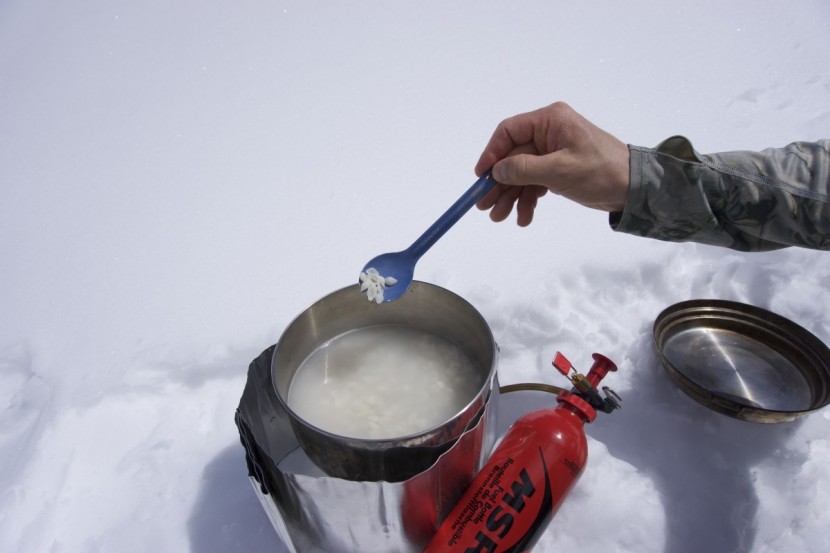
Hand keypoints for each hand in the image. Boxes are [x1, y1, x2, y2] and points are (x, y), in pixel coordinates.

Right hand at [475, 102, 630, 225]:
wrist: (633, 188)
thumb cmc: (601, 172)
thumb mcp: (560, 170)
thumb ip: (524, 169)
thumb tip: (496, 172)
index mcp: (550, 121)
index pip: (509, 131)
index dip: (491, 154)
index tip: (481, 177)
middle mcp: (548, 133)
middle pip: (512, 157)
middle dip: (499, 183)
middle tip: (486, 207)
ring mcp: (552, 152)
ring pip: (521, 173)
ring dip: (511, 196)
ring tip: (503, 217)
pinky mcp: (558, 170)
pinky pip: (534, 182)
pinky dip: (527, 199)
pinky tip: (524, 216)